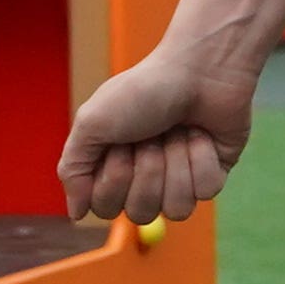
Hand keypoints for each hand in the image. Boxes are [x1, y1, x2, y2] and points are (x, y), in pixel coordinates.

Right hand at [59, 38, 255, 224]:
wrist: (197, 69)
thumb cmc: (142, 91)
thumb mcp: (92, 123)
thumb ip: (73, 170)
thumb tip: (74, 214)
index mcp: (112, 168)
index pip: (105, 209)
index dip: (113, 181)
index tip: (119, 144)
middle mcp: (144, 179)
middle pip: (140, 213)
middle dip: (147, 170)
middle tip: (151, 135)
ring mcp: (179, 180)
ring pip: (176, 209)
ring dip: (175, 163)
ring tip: (177, 131)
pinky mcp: (211, 176)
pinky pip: (205, 192)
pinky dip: (202, 158)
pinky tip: (202, 134)